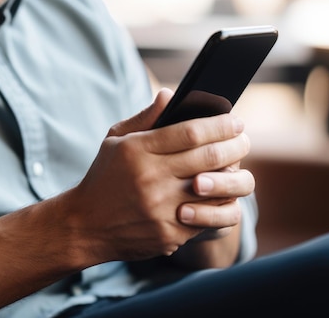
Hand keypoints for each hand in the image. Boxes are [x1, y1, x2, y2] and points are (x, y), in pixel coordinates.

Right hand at [62, 88, 254, 263]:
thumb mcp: (115, 141)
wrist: (84, 225)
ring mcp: (160, 209)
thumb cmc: (103, 178)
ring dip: (234, 176)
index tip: (235, 121)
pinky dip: (218, 204)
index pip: (190, 132)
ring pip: (215, 189)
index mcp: (137, 151)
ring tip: (239, 166)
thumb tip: (170, 94)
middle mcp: (150, 178)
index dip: (219, 125)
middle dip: (235, 145)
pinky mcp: (168, 234)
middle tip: (243, 139)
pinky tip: (223, 193)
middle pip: (208, 157)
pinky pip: (207, 217)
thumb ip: (145, 118)